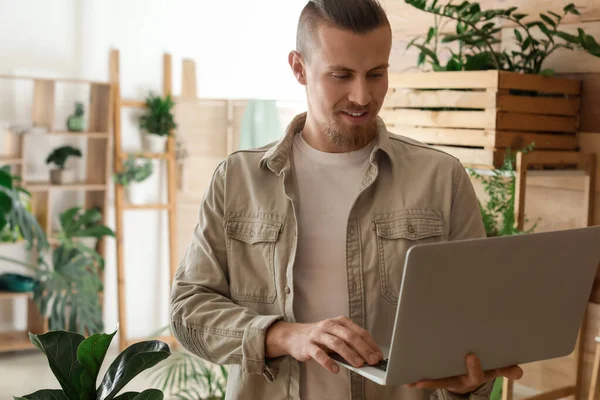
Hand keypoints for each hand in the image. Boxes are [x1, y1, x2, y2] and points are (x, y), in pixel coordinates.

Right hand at [265, 316, 382, 373]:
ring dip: (349, 354)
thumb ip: (349, 343)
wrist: (294, 336)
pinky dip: (328, 362)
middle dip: (363, 349)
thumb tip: (367, 357)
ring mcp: (318, 334)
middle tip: (372, 360)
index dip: (370, 344)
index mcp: (339, 322)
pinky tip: (335, 369)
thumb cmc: (320, 337)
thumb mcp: (335, 335)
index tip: (378, 355)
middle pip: (349, 336)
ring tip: (358, 365)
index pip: (359, 331)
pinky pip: (319, 353)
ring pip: (336, 343)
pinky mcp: (308, 345)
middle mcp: (329, 325)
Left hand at [404, 354, 522, 393]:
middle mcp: (459, 379)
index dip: (474, 368)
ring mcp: (448, 378)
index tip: (470, 356)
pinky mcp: (439, 375)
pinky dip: (417, 377)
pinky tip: (405, 377)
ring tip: (409, 379)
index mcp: (474, 376)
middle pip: (447, 381)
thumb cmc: (483, 365)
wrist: (471, 371)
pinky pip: (427, 377)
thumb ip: (506, 369)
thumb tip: (519, 372)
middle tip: (422, 381)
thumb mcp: (496, 367)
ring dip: (421, 381)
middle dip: (434, 381)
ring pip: (434, 380)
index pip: (475, 376)